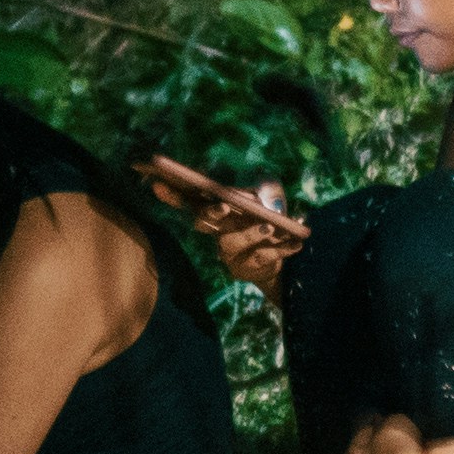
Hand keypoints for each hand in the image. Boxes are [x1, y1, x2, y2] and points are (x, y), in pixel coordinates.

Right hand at [135, 152, 309, 290]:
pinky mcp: (245, 269)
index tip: (156, 183)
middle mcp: (217, 232)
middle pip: (204, 222)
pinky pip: (262, 258)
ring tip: (270, 228)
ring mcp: (229, 253)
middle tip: (223, 206)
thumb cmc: (266, 224)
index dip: (172, 194)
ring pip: (233, 243)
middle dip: (212, 213)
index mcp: (217, 214)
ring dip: (251, 233)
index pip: (189, 201)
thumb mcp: (266, 203)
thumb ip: (261, 194)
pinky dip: (282, 249)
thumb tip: (258, 192)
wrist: (280, 258)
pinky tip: (298, 243)